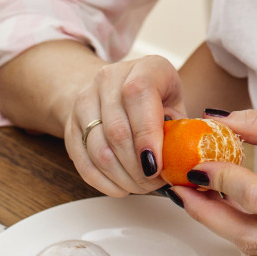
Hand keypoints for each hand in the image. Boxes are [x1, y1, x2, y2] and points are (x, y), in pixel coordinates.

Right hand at [65, 55, 183, 196]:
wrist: (115, 86)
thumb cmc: (156, 98)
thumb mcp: (175, 104)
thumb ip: (181, 129)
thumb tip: (185, 163)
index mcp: (145, 67)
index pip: (139, 95)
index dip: (147, 134)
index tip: (157, 165)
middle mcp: (110, 78)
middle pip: (117, 129)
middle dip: (137, 166)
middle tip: (154, 183)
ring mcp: (85, 99)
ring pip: (98, 148)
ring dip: (121, 176)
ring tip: (141, 187)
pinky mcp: (71, 123)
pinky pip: (82, 160)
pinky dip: (102, 181)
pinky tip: (121, 188)